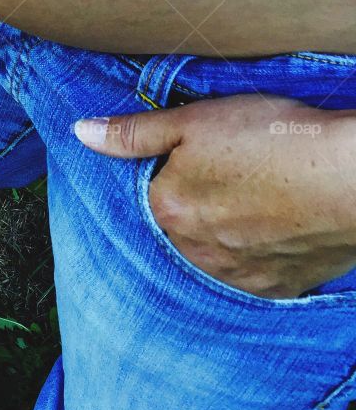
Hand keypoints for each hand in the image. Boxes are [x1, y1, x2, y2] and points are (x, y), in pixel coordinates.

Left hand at [75, 94, 355, 297]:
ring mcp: (237, 277)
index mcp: (166, 213)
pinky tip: (268, 226)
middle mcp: (194, 255)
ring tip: (248, 198)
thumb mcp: (194, 120)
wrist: (351, 178)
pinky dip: (253, 253)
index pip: (144, 195)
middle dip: (190, 205)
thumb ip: (134, 132)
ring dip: (218, 233)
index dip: (163, 170)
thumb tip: (81, 133)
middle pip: (176, 228)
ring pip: (210, 255)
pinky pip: (250, 274)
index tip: (190, 156)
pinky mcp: (277, 288)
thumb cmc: (274, 139)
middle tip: (226, 175)